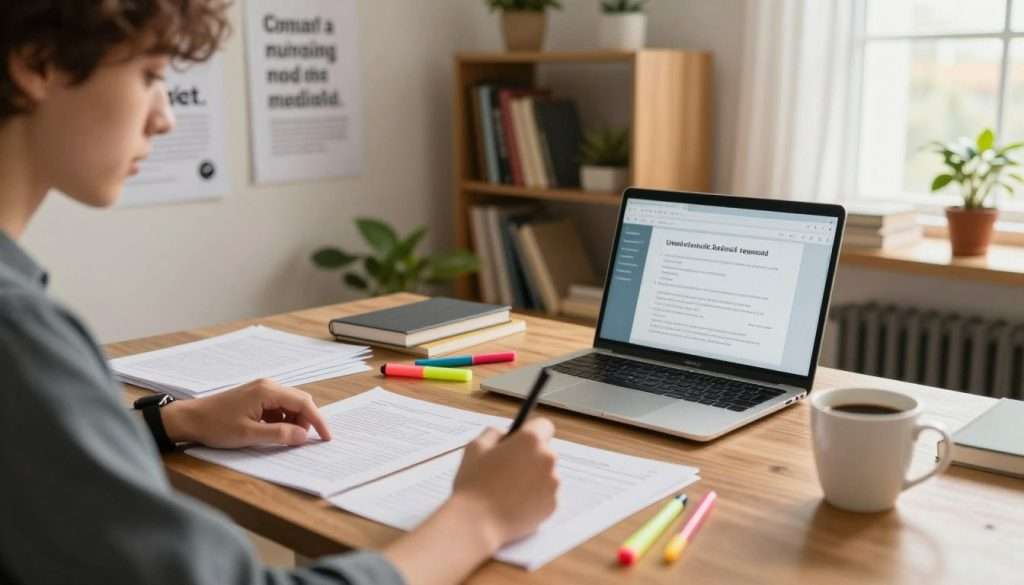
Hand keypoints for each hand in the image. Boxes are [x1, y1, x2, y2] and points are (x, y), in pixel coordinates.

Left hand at [160, 378, 331, 447]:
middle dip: (306, 422)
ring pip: (289, 406)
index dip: (318, 421)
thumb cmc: (215, 425)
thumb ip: (279, 435)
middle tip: (305, 442)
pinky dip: (281, 421)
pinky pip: (278, 408)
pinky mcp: (256, 397)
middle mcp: (268, 386)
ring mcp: (261, 390)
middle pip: (299, 402)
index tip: (326, 437)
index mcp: (268, 391)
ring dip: (293, 423)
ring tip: (285, 440)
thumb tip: (303, 436)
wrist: (190, 419)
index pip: (303, 403)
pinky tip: (273, 433)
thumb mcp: (249, 434)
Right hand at [450, 418, 559, 548]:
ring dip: (533, 477)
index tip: (521, 440)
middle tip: (508, 468)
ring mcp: (553, 483)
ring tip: (508, 489)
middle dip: (531, 456)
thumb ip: (494, 433)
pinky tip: (514, 503)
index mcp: (530, 440)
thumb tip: (505, 434)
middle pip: (545, 450)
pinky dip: (535, 497)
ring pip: (546, 474)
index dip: (531, 431)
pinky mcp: (553, 505)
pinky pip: (546, 495)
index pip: (543, 425)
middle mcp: (548, 458)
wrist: (476, 522)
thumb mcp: (475, 447)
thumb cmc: (473, 483)